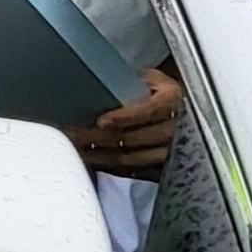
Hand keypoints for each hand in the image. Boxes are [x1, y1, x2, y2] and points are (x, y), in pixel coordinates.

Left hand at [65, 67, 184, 176]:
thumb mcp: (147, 78)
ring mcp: (173, 151)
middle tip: (75, 134)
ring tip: (78, 148)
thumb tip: (96, 88)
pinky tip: (93, 160)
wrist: (177, 112)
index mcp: (172, 99)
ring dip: (102, 155)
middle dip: (101, 138)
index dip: (124, 117)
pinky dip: (111, 167)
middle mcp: (177, 127)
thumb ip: (129, 83)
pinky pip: (134, 172)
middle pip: (136, 138)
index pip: (149, 110)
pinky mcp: (163, 169)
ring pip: (133, 159)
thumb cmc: (156, 92)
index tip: (101, 121)